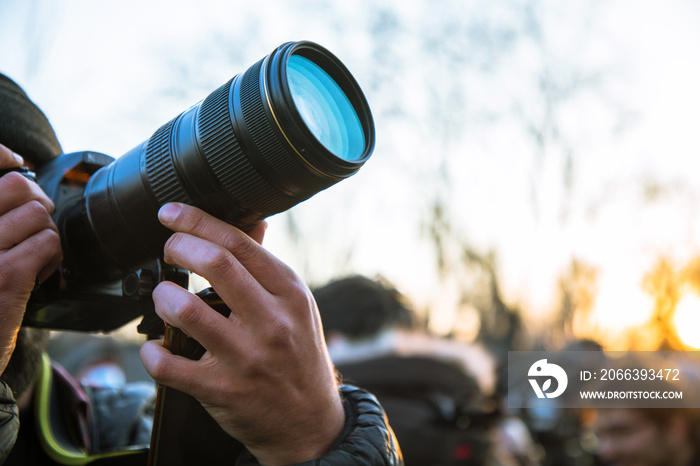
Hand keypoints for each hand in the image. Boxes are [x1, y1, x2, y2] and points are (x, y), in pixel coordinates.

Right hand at [0, 144, 61, 374]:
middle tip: (34, 222)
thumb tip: (15, 178)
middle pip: (17, 186)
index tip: (14, 163)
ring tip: (33, 254)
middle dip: (36, 201)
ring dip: (45, 234)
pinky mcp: (5, 275)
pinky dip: (53, 256)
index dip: (3, 157)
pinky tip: (39, 273)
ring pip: (38, 215)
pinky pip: (49, 242)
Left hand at [140, 203, 344, 465]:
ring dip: (162, 297)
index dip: (198, 220)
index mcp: (290, 293)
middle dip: (179, 247)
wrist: (310, 423)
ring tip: (163, 298)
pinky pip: (169, 365)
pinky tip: (156, 347)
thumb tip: (254, 223)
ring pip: (187, 310)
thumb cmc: (299, 357)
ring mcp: (247, 357)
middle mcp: (272, 321)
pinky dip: (152, 352)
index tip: (171, 213)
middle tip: (168, 251)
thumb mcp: (296, 307)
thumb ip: (269, 266)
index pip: (240, 243)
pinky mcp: (222, 390)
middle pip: (216, 263)